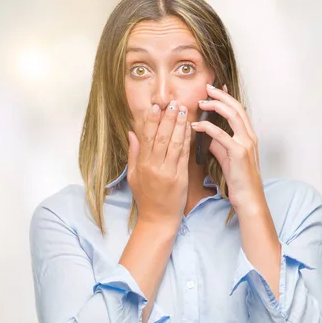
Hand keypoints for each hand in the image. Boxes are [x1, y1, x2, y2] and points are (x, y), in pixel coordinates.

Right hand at [127, 101, 190, 230]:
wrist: (158, 219)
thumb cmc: (146, 198)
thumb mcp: (133, 176)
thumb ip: (134, 153)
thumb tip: (132, 132)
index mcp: (142, 164)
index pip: (147, 137)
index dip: (151, 121)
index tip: (155, 107)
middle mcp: (154, 166)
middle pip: (161, 137)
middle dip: (167, 118)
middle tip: (172, 103)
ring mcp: (168, 172)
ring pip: (174, 143)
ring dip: (179, 125)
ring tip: (183, 110)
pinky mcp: (180, 177)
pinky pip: (184, 155)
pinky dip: (187, 140)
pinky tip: (190, 128)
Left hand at [191, 84, 262, 210]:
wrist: (249, 198)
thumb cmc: (239, 180)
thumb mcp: (227, 157)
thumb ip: (218, 143)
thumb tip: (205, 133)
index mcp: (249, 136)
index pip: (239, 110)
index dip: (227, 98)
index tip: (214, 90)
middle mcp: (250, 137)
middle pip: (237, 107)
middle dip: (221, 95)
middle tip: (207, 88)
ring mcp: (246, 144)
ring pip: (233, 115)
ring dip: (215, 106)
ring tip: (201, 103)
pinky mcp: (239, 153)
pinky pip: (222, 135)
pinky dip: (207, 127)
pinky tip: (196, 126)